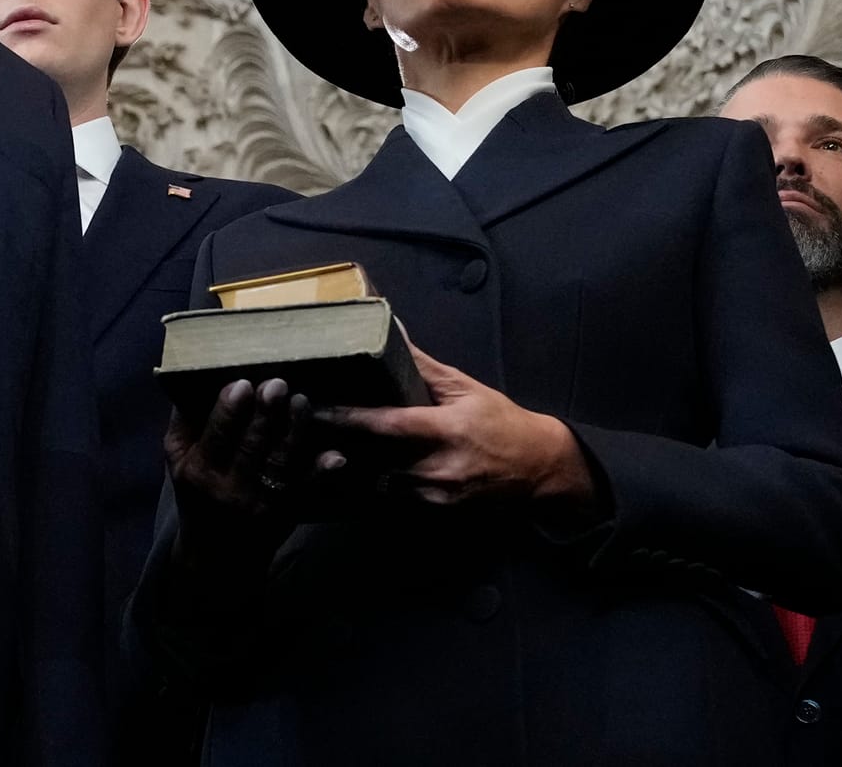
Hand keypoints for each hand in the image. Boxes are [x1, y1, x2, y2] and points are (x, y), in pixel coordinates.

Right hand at [164, 379, 329, 562]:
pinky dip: (321, 472)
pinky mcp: (288, 510)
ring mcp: (263, 501)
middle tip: (277, 384)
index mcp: (201, 471)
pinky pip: (306, 489)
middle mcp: (232, 487)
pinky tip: (335, 456)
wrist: (217, 557)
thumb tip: (192, 377)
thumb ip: (182, 423)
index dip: (228, 411)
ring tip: (301, 401)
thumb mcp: (176, 462)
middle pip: (251, 446)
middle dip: (265, 414)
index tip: (242, 383)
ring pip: (281, 463)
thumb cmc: (196, 495)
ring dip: (294, 431)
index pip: (216, 437)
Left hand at [320, 345, 595, 508]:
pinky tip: (349, 471)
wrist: (539, 469)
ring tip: (316, 449)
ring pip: (379, 483)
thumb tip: (392, 329)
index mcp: (446, 431)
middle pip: (374, 459)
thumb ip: (424, 366)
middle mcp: (438, 468)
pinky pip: (393, 498)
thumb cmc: (500, 421)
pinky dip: (371, 484)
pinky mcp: (435, 512)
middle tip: (302, 429)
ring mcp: (436, 496)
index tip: (315, 408)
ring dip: (351, 468)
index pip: (387, 424)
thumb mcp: (466, 388)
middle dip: (339, 446)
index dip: (348, 417)